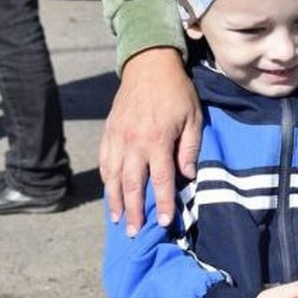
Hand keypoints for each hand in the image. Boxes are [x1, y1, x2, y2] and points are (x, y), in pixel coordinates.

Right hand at [100, 47, 201, 234]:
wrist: (149, 65)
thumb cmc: (177, 92)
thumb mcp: (193, 117)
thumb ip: (189, 148)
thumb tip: (188, 176)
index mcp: (157, 140)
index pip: (160, 180)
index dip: (163, 204)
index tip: (166, 223)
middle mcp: (134, 142)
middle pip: (132, 185)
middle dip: (134, 211)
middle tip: (135, 232)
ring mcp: (118, 137)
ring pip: (113, 176)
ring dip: (115, 200)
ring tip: (119, 220)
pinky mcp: (109, 131)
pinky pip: (104, 161)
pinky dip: (106, 180)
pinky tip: (110, 193)